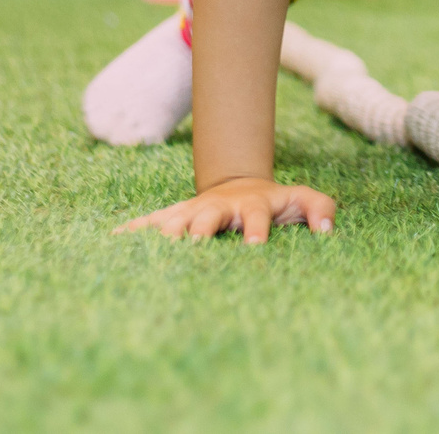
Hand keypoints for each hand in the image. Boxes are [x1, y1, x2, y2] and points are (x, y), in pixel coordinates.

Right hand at [118, 176, 335, 244]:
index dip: (255, 228)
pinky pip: (150, 223)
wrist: (241, 186)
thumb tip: (327, 230)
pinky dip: (132, 232)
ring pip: (174, 221)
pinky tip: (112, 243)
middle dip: (199, 232)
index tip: (253, 245)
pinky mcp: (174, 218)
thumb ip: (320, 208)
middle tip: (192, 247)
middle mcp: (219, 207)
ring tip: (146, 252)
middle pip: (207, 217)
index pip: (255, 216)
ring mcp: (194, 212)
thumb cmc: (276, 203)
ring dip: (162, 235)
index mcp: (252, 205)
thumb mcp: (301, 200)